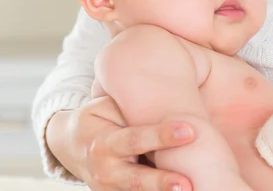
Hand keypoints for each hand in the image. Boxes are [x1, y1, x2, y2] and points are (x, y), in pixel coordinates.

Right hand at [46, 95, 195, 190]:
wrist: (70, 146)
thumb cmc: (98, 119)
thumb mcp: (107, 107)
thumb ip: (132, 109)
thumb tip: (168, 102)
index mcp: (104, 143)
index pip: (137, 139)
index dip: (163, 135)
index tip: (190, 130)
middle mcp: (107, 171)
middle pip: (137, 179)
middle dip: (161, 182)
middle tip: (187, 184)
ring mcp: (110, 190)